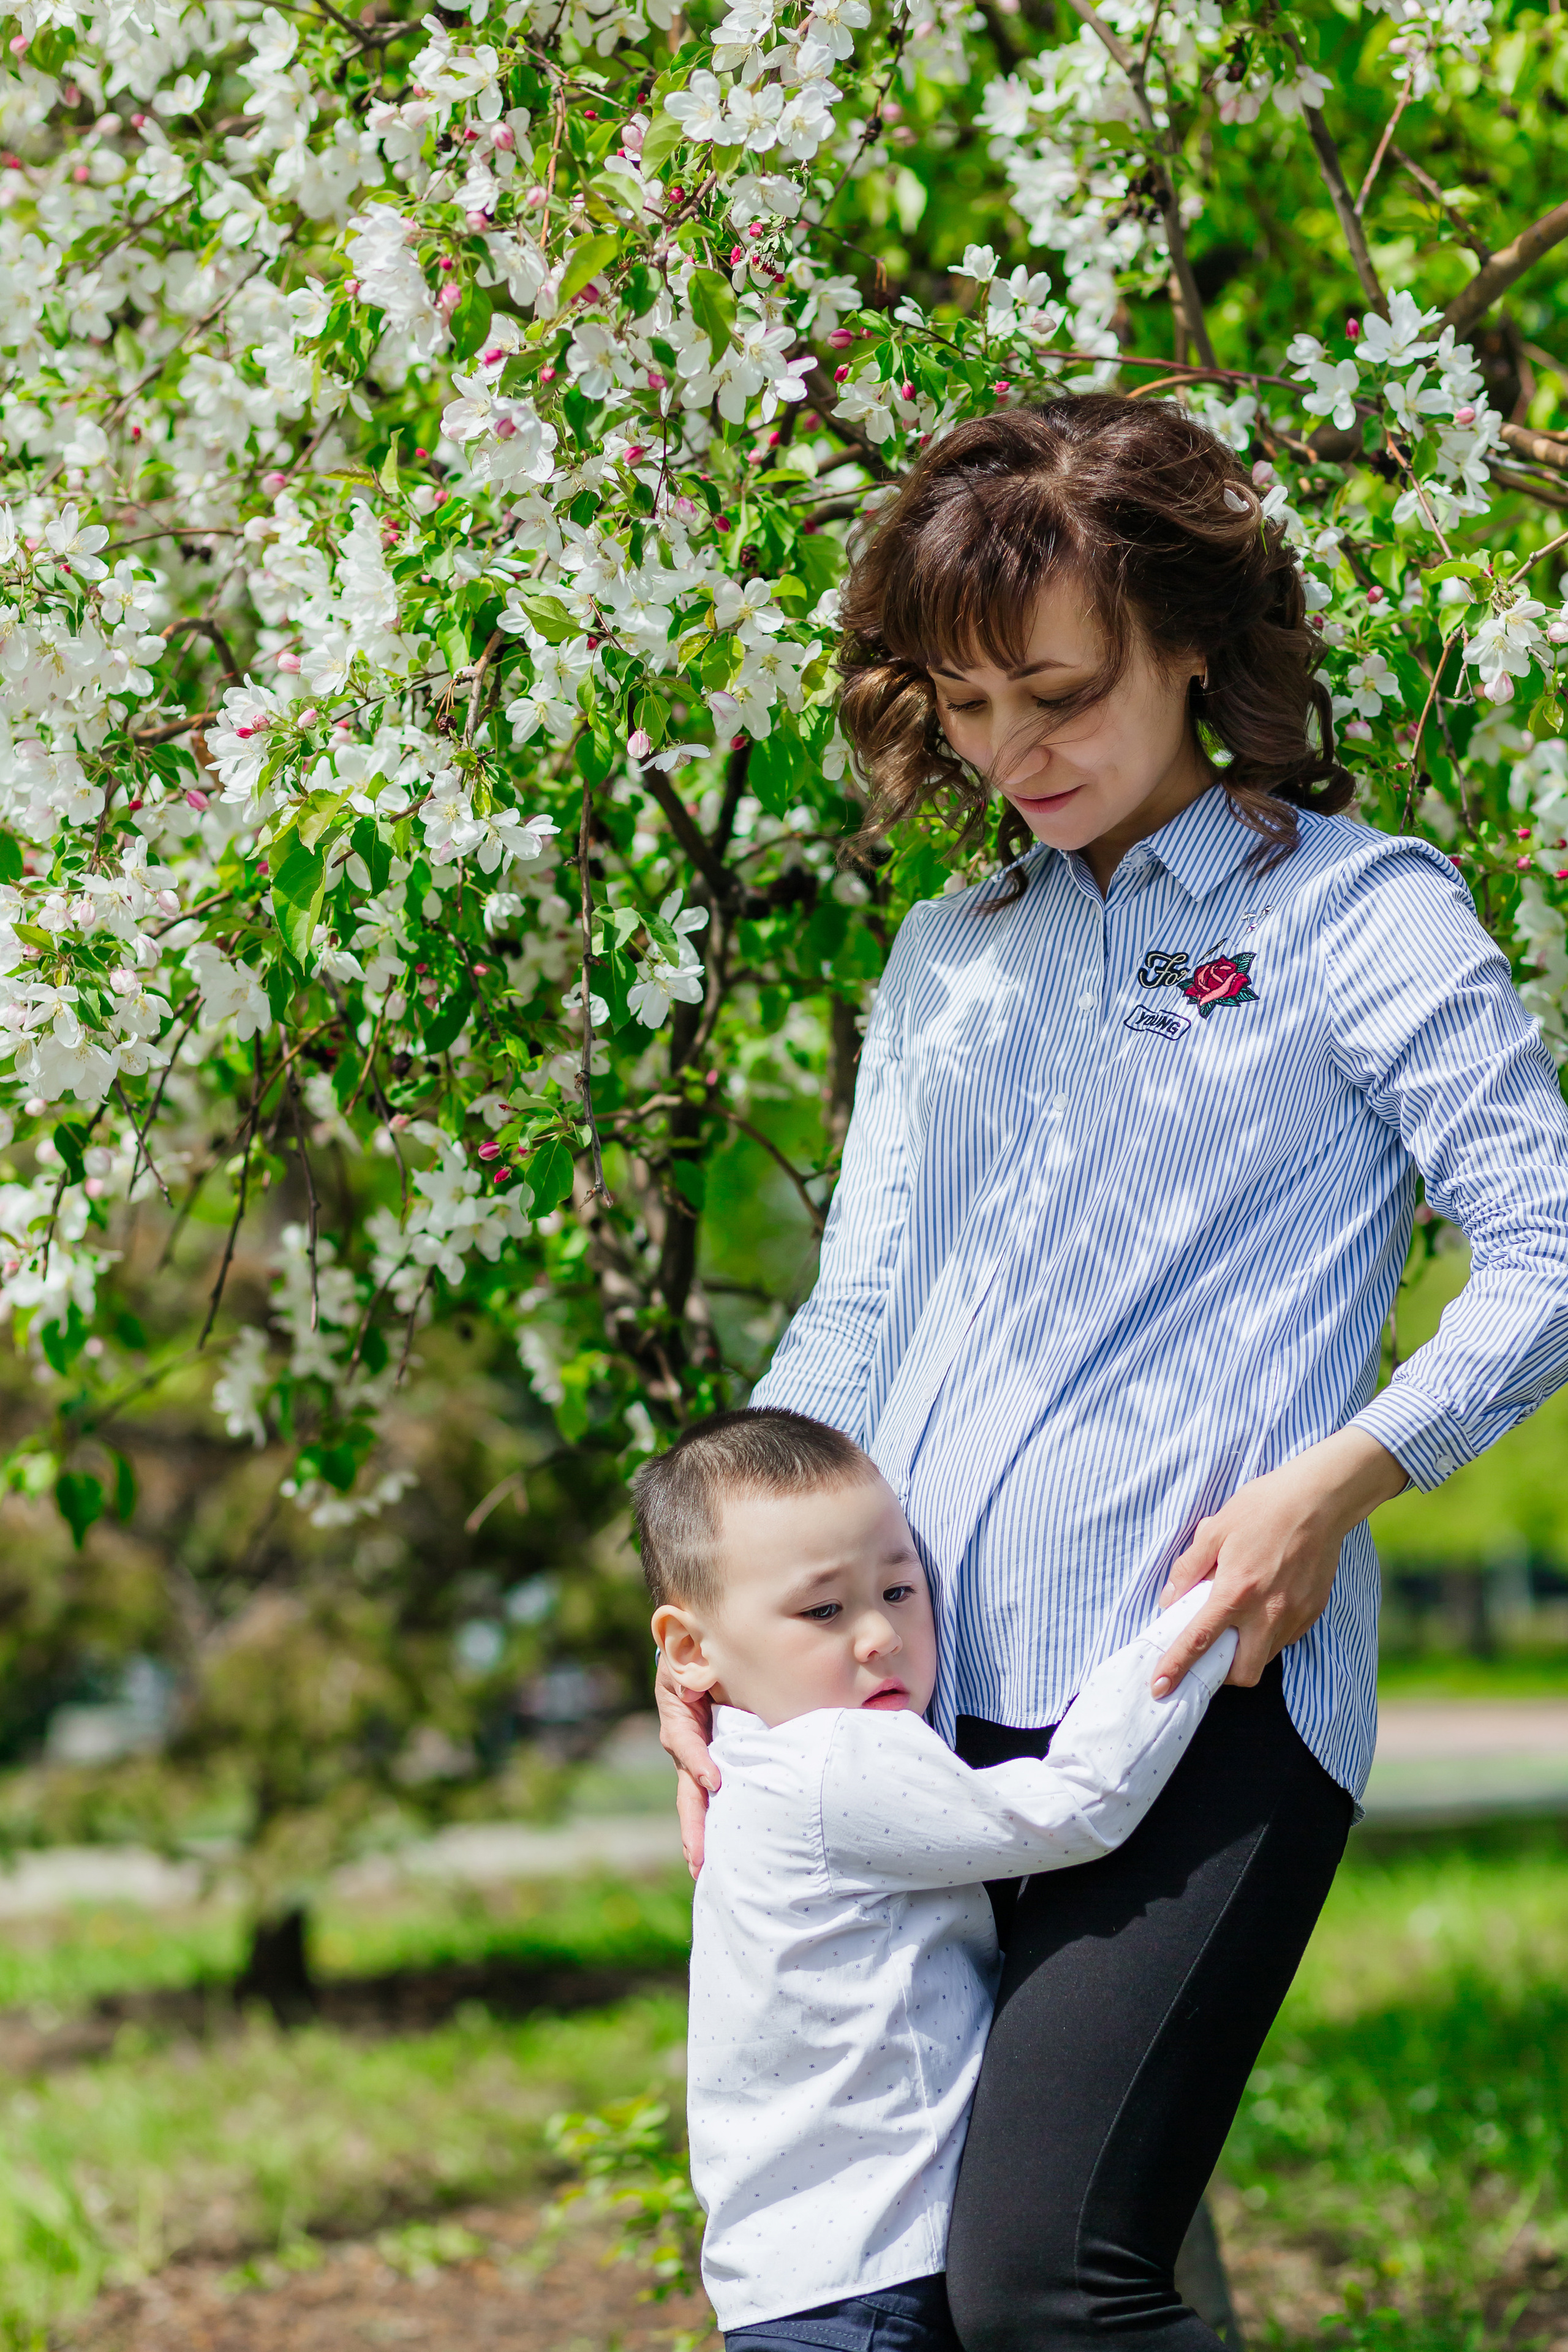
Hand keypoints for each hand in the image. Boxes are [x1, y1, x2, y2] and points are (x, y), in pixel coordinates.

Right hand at [655, 1651, 718, 1877]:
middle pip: (688, 1788)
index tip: (713, 1783)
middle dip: (694, 1825)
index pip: (686, 1743)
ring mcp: (697, 1758)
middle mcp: (684, 1745)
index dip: (699, 1762)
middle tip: (699, 1860)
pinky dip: (717, 1820)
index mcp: (678, 1717)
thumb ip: (693, 1672)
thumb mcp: (688, 1660)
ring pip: (697, 1800)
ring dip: (700, 1833)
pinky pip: (714, 1795)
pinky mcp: (714, 1764)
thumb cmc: (695, 1655)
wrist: (699, 1652)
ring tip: (703, 1868)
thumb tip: (696, 1694)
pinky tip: (724, 1849)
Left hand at [1151, 1428, 1407, 1696]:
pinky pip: (1285, 1639)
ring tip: (1237, 1624)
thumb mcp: (1215, 1530)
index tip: (1159, 1688)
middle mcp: (1267, 1612)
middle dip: (1222, 1674)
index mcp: (1236, 1591)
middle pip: (1243, 1673)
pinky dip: (1268, 1635)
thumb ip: (1189, 1569)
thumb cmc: (1263, 1508)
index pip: (1199, 1641)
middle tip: (1210, 1653)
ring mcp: (1294, 1615)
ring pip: (1266, 1658)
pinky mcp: (1313, 1612)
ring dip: (1246, 1653)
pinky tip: (1262, 1609)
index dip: (1175, 1668)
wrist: (1318, 1499)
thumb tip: (1170, 1600)